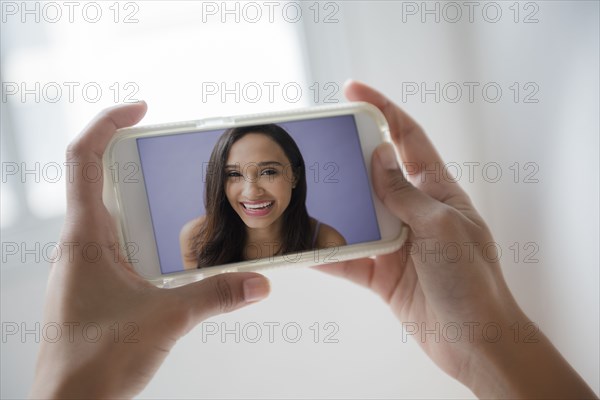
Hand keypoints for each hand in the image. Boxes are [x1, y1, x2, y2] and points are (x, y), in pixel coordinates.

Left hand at [30, 102, 270, 398]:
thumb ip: (217, 294)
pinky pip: (117, 243)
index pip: (84, 158)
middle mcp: (81, 244)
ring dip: (138, 197)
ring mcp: (86, 266)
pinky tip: (169, 249)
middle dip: (130, 156)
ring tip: (173, 193)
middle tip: (165, 148)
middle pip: (96, 178)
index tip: (140, 109)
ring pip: (109, 213)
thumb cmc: (92, 363)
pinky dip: (142, 233)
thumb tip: (258, 281)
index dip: (108, 124)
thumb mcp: (165, 319)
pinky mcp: (96, 286)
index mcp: (86, 236)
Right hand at [318, 81, 596, 398]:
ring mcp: (397, 243)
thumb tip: (380, 155)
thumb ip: (405, 194)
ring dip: (334, 208)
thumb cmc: (472, 282)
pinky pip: (349, 258)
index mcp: (437, 191)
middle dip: (347, 160)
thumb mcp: (440, 228)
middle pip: (374, 175)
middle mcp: (414, 212)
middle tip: (317, 147)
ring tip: (304, 195)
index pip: (408, 139)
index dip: (383, 111)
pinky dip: (329, 255)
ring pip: (357, 216)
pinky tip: (306, 249)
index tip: (353, 93)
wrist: (475, 342)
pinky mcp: (383, 273)